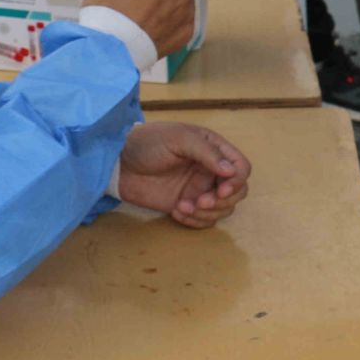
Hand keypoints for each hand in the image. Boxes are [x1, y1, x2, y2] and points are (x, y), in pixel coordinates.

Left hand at [115, 122, 251, 227]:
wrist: (119, 164)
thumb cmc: (148, 144)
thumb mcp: (178, 139)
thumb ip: (206, 152)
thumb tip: (231, 172)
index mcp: (213, 149)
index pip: (241, 167)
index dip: (237, 181)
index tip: (221, 190)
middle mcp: (210, 170)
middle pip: (237, 191)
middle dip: (222, 201)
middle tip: (201, 202)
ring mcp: (199, 189)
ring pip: (222, 209)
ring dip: (208, 213)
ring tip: (183, 207)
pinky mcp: (186, 205)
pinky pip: (204, 220)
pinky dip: (195, 221)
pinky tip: (177, 212)